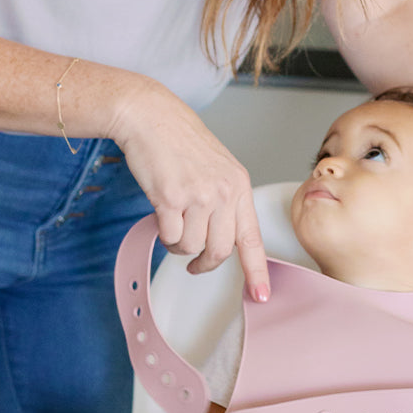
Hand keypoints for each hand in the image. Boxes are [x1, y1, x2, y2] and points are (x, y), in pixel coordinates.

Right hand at [109, 78, 270, 300]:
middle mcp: (223, 192)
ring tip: (174, 225)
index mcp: (239, 186)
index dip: (257, 271)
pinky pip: (170, 237)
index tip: (261, 296)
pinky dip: (164, 236)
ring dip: (180, 246)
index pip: (252, 238)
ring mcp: (197, 196)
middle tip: (195, 264)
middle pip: (220, 251)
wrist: (150, 116)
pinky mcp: (170, 198)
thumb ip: (226, 202)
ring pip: (192, 247)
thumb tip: (223, 242)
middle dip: (205, 263)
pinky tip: (162, 217)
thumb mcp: (218, 168)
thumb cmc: (181, 142)